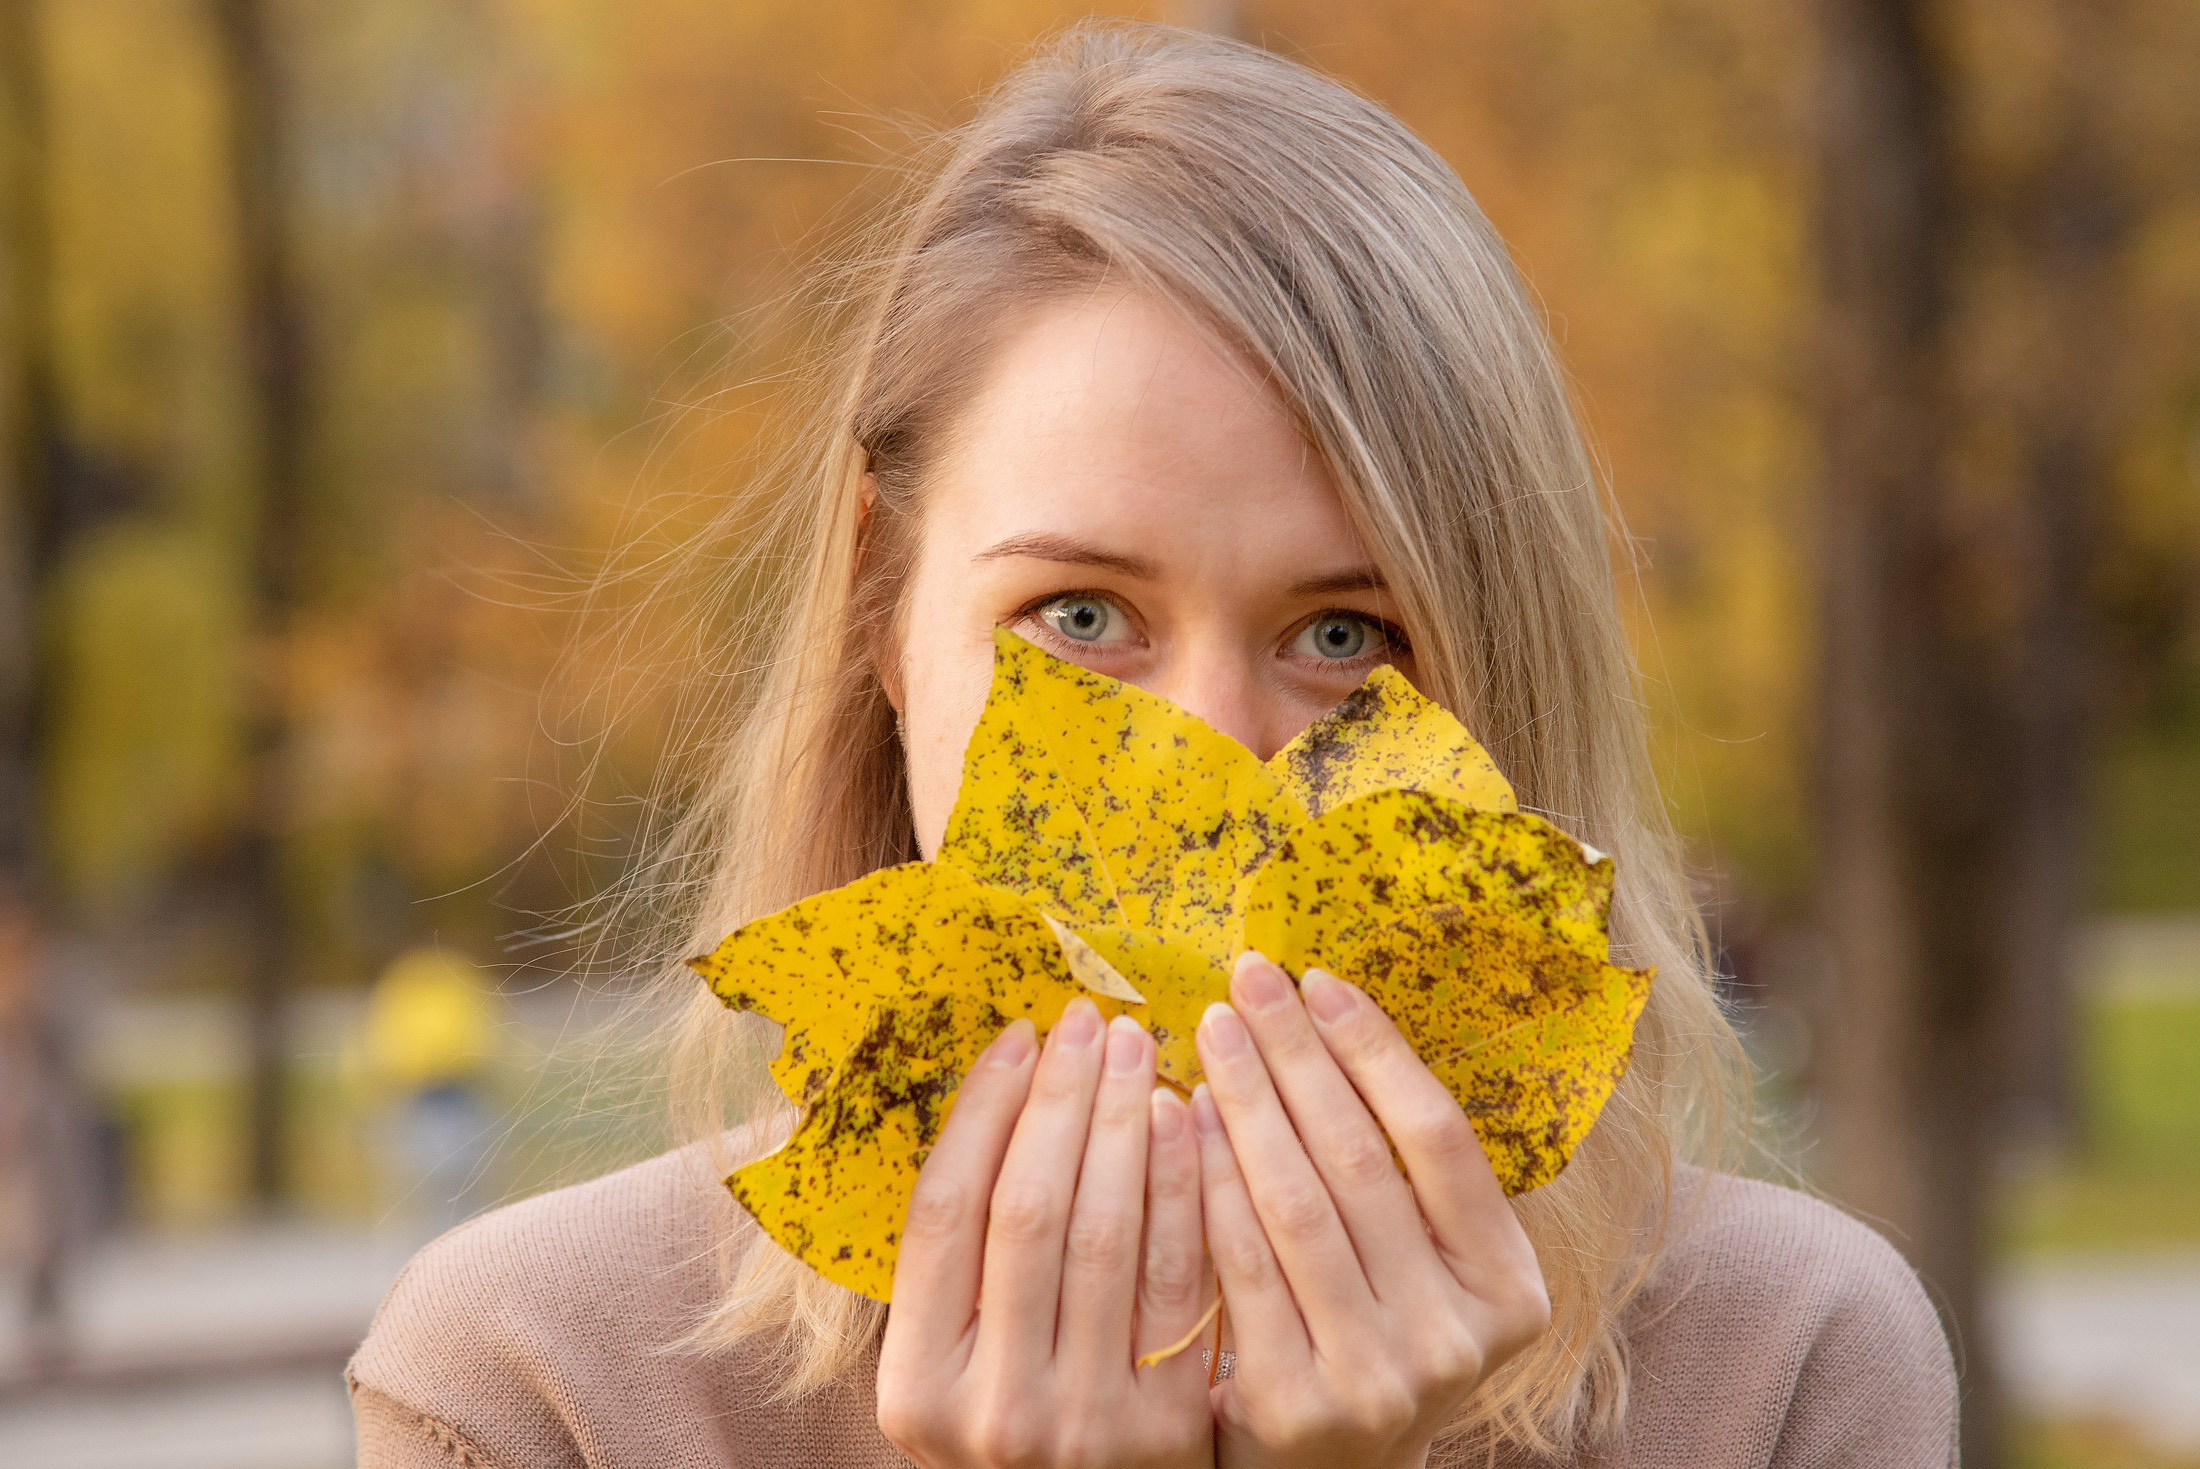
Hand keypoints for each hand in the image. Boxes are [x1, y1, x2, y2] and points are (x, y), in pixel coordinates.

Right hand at [878, 998, 1215, 1468]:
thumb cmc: (1019, 1427)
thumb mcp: (955, 1371)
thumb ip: (961, 1270)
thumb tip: (999, 1093)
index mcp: (916, 1389)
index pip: (942, 1212)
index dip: (982, 1111)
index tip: (1020, 1035)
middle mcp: (992, 1409)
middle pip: (1026, 1209)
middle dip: (1061, 1098)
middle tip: (1090, 1020)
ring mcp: (1085, 1422)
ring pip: (1106, 1233)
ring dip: (1124, 1123)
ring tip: (1138, 1049)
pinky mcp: (1170, 1427)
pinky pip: (1180, 1279)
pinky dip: (1183, 1188)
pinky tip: (1187, 1120)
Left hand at [1190, 954, 1550, 1468]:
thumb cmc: (1365, 1331)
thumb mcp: (1419, 1267)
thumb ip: (1401, 1177)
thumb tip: (1327, 1014)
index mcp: (1509, 1287)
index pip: (1440, 1138)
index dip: (1377, 1049)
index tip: (1319, 979)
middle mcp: (1457, 1337)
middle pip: (1361, 1160)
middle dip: (1297, 1055)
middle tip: (1248, 978)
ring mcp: (1377, 1376)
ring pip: (1294, 1204)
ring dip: (1245, 1102)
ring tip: (1211, 1031)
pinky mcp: (1293, 1403)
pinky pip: (1236, 1262)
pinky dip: (1202, 1179)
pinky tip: (1176, 1117)